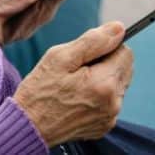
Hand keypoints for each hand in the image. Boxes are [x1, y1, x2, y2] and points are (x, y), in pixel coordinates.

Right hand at [13, 22, 134, 146]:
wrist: (28, 126)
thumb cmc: (40, 90)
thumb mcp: (60, 57)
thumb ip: (93, 41)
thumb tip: (119, 28)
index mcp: (105, 83)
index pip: (125, 52)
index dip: (105, 47)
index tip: (85, 53)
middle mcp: (114, 103)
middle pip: (124, 69)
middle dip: (105, 63)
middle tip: (77, 68)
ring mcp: (110, 117)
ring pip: (117, 85)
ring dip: (102, 79)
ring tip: (74, 84)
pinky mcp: (104, 126)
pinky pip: (109, 102)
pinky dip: (97, 96)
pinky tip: (76, 97)